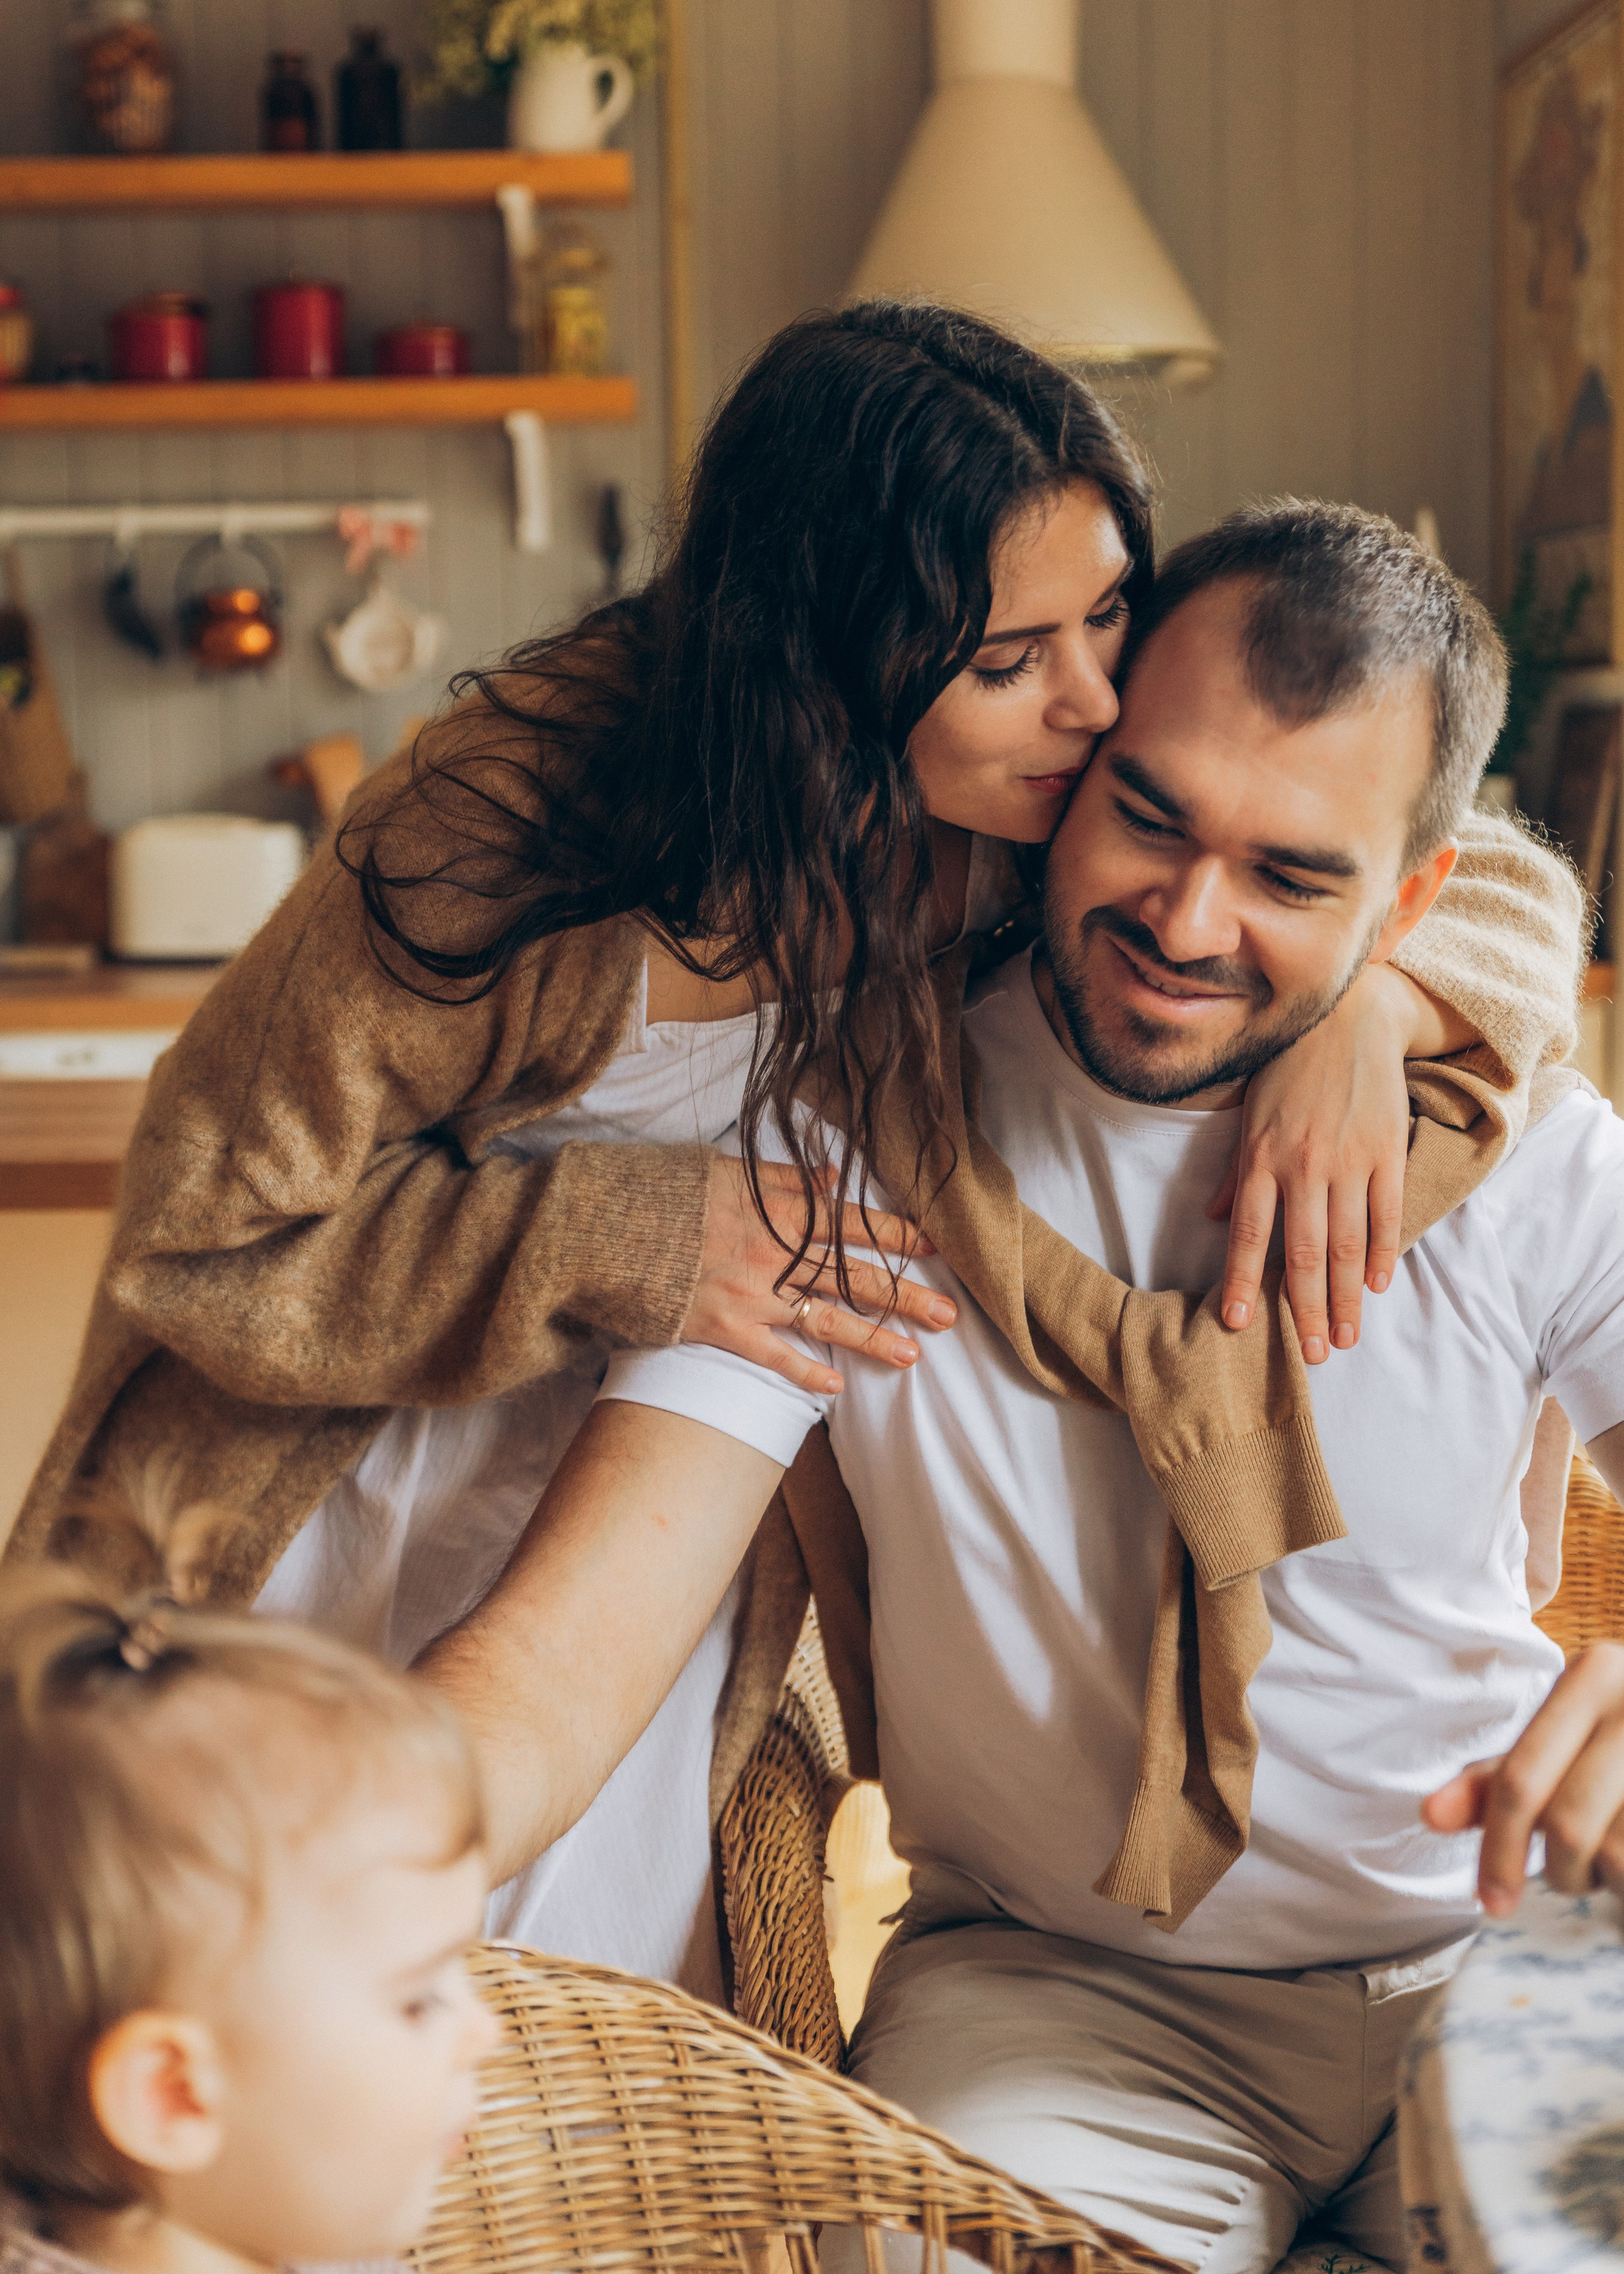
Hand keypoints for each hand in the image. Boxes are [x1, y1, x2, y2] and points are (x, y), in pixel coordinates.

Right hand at [686, 1156, 955, 1395]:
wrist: (606, 1228)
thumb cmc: (663, 1193)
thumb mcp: (725, 1168)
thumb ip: (783, 1177)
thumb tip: (832, 1177)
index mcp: (780, 1212)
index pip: (854, 1225)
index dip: (897, 1236)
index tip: (934, 1247)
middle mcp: (777, 1256)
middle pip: (855, 1277)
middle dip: (905, 1296)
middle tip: (948, 1315)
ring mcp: (752, 1297)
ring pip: (827, 1321)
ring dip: (873, 1339)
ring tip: (912, 1356)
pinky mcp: (724, 1329)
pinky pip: (774, 1357)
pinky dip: (805, 1373)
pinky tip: (834, 1388)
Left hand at [1210, 963, 1431, 1361]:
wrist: (1348, 1017)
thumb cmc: (1289, 1067)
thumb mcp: (1249, 1114)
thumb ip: (1235, 1172)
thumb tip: (1214, 1218)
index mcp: (1263, 1158)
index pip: (1250, 1234)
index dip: (1245, 1282)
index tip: (1239, 1325)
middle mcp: (1304, 1165)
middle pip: (1305, 1253)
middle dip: (1306, 1310)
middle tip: (1311, 1355)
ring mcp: (1350, 1160)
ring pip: (1347, 1243)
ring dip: (1347, 1296)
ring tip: (1344, 1337)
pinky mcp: (1387, 1150)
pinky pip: (1386, 1212)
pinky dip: (1382, 1251)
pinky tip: (1377, 1283)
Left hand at [1422, 1643, 1623, 1915]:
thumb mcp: (1565, 1744)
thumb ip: (1501, 1779)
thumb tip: (1429, 1815)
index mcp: (1595, 1674)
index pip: (1521, 1778)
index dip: (1499, 1850)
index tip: (1490, 1904)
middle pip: (1570, 1824)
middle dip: (1562, 1871)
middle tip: (1571, 1877)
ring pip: (1618, 1853)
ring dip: (1609, 1880)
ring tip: (1618, 1862)